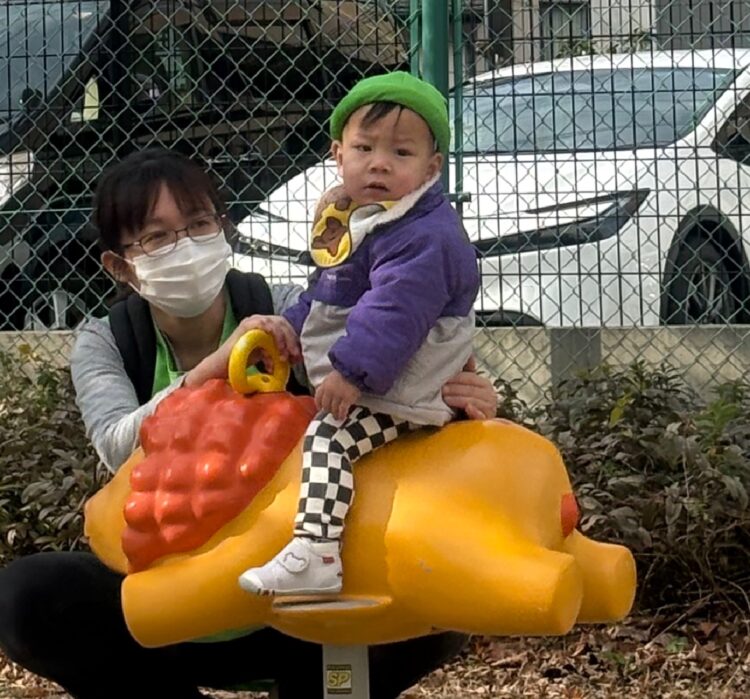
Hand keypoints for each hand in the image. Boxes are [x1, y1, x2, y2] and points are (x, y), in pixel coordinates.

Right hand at [185, 315, 300, 387]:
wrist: (223, 367)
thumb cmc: (243, 362)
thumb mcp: (267, 356)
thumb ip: (279, 353)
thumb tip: (296, 357)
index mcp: (265, 326)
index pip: (285, 327)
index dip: (294, 340)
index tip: (298, 357)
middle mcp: (259, 320)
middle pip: (283, 323)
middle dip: (292, 340)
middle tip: (294, 357)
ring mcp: (252, 321)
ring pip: (277, 323)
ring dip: (284, 341)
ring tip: (284, 357)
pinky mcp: (247, 325)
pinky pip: (266, 325)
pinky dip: (275, 337)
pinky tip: (277, 352)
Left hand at [315, 370, 360, 420]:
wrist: (356, 371)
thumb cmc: (347, 372)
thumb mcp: (334, 375)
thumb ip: (329, 384)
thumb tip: (327, 392)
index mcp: (325, 383)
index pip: (318, 396)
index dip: (318, 404)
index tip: (320, 408)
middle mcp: (329, 390)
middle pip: (325, 404)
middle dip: (327, 410)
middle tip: (331, 413)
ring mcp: (338, 395)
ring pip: (333, 409)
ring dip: (335, 414)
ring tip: (337, 417)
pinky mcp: (347, 399)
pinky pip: (342, 410)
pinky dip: (342, 414)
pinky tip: (342, 417)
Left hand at [441, 355, 497, 419]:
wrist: (471, 424)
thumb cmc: (465, 403)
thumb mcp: (464, 387)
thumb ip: (465, 373)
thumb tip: (468, 354)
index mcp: (484, 384)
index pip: (470, 378)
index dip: (456, 378)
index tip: (443, 379)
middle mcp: (490, 395)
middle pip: (471, 389)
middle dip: (455, 389)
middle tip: (442, 390)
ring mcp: (490, 408)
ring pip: (474, 401)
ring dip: (459, 399)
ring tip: (446, 399)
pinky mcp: (487, 420)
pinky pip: (481, 415)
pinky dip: (475, 412)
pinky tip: (468, 408)